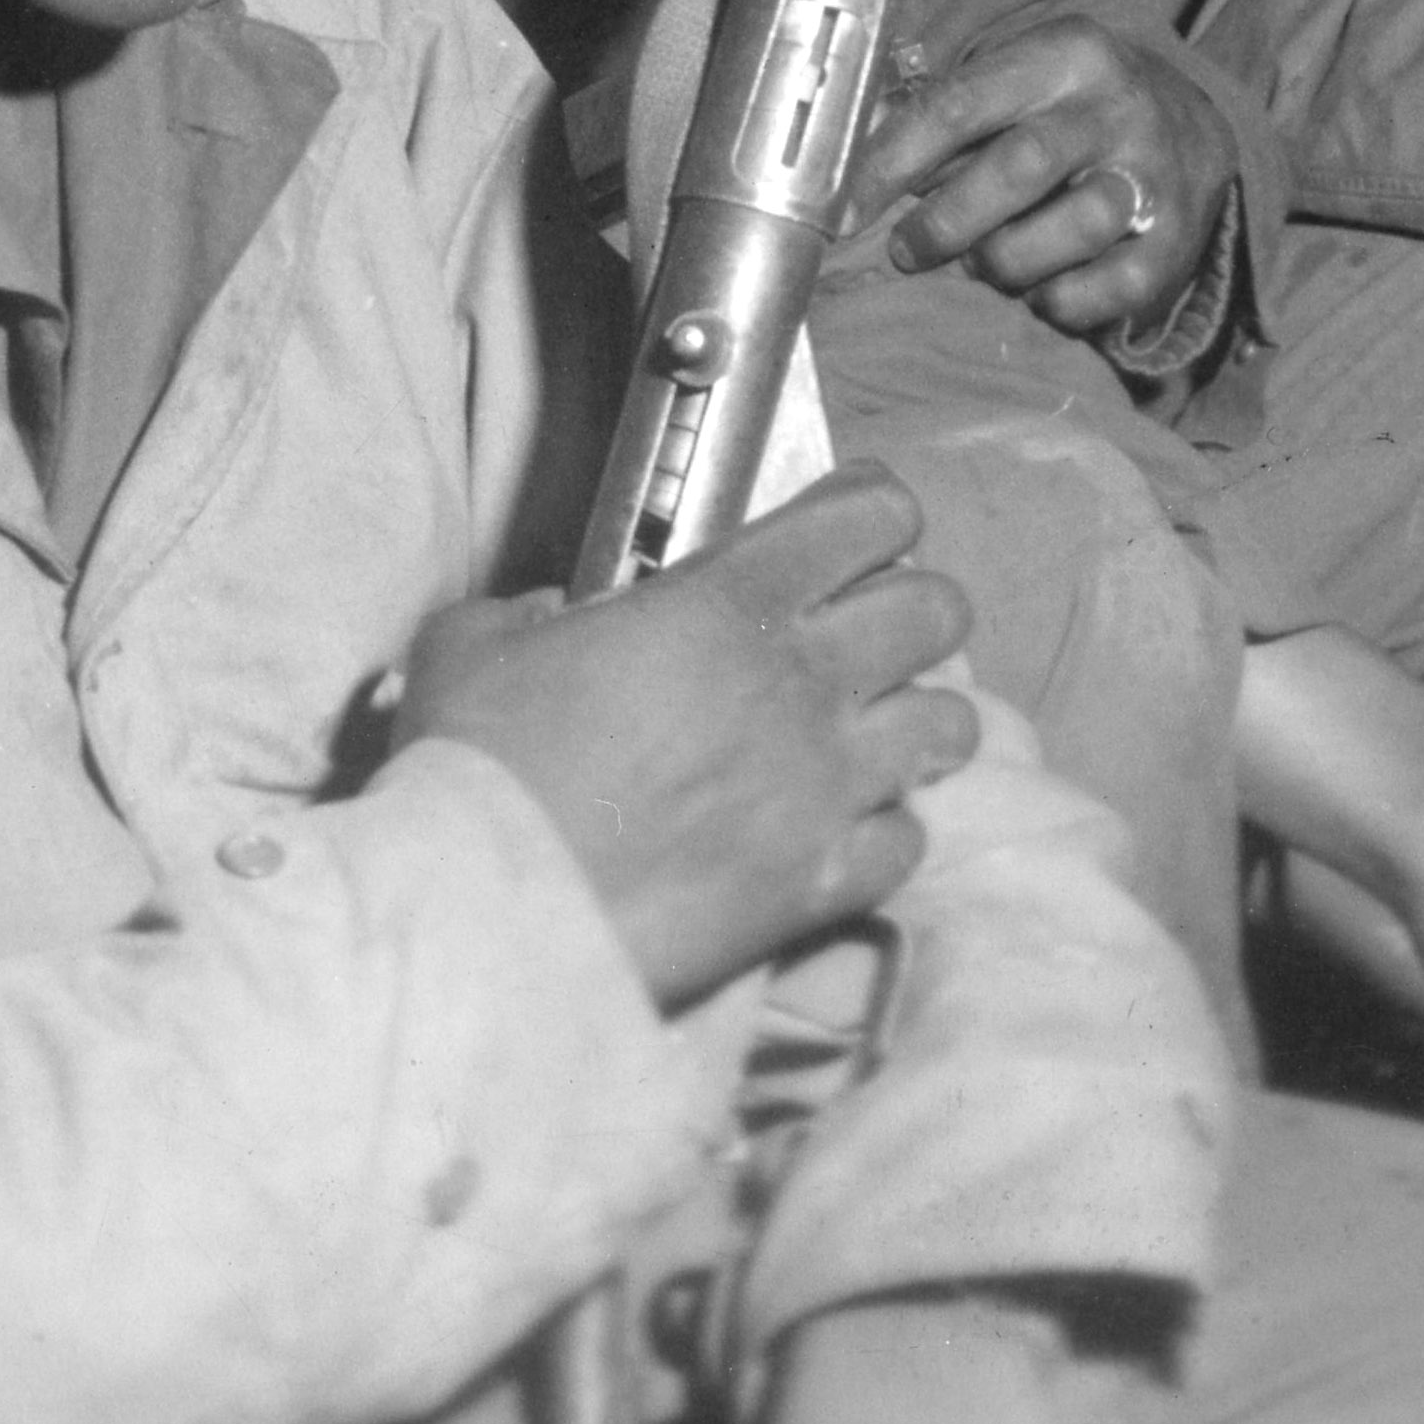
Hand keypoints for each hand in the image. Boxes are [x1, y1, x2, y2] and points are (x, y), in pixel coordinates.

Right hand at [391, 468, 976, 1009]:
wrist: (483, 915)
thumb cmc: (476, 768)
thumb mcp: (474, 644)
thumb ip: (528, 611)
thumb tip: (552, 617)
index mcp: (729, 602)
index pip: (871, 514)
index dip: (872, 509)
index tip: (852, 523)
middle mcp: (802, 682)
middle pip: (937, 609)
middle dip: (914, 607)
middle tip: (866, 628)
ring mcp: (825, 786)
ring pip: (949, 724)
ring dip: (916, 719)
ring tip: (873, 732)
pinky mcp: (823, 882)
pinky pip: (908, 840)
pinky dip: (885, 832)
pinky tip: (841, 831)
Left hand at [852, 18, 1230, 343]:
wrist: (1192, 125)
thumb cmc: (1069, 108)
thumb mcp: (1021, 80)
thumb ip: (949, 119)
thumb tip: (859, 180)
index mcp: (1065, 55)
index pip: (962, 104)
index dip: (894, 160)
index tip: (845, 211)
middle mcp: (1115, 109)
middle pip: (1019, 169)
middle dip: (947, 221)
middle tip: (907, 250)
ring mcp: (1154, 175)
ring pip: (1068, 231)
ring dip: (1005, 262)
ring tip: (983, 264)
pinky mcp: (1177, 240)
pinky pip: (1108, 290)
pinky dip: (1060, 301)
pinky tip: (1040, 290)